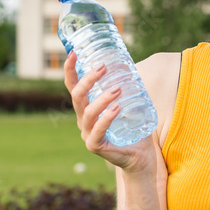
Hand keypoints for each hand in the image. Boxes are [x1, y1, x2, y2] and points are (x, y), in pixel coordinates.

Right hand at [64, 51, 158, 176]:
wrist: (140, 155)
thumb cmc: (134, 128)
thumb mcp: (130, 103)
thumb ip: (128, 87)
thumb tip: (133, 63)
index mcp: (87, 108)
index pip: (73, 86)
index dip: (70, 70)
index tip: (74, 53)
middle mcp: (83, 120)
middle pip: (77, 96)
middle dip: (87, 79)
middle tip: (103, 67)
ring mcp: (88, 134)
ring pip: (88, 113)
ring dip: (102, 98)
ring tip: (117, 89)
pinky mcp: (95, 146)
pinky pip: (97, 131)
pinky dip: (106, 118)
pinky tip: (116, 108)